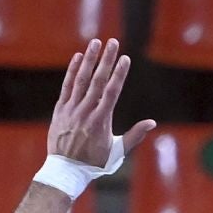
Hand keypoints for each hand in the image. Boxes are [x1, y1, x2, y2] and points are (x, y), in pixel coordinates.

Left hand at [48, 37, 154, 167]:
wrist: (66, 171)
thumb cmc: (94, 164)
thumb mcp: (117, 152)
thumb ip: (134, 136)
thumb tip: (152, 123)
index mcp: (101, 121)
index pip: (112, 92)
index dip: (119, 74)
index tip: (125, 59)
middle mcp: (86, 112)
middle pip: (98, 81)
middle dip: (106, 60)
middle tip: (112, 42)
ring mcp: (72, 109)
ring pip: (81, 80)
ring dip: (89, 59)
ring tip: (95, 42)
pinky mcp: (60, 110)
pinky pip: (67, 86)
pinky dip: (72, 71)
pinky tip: (78, 57)